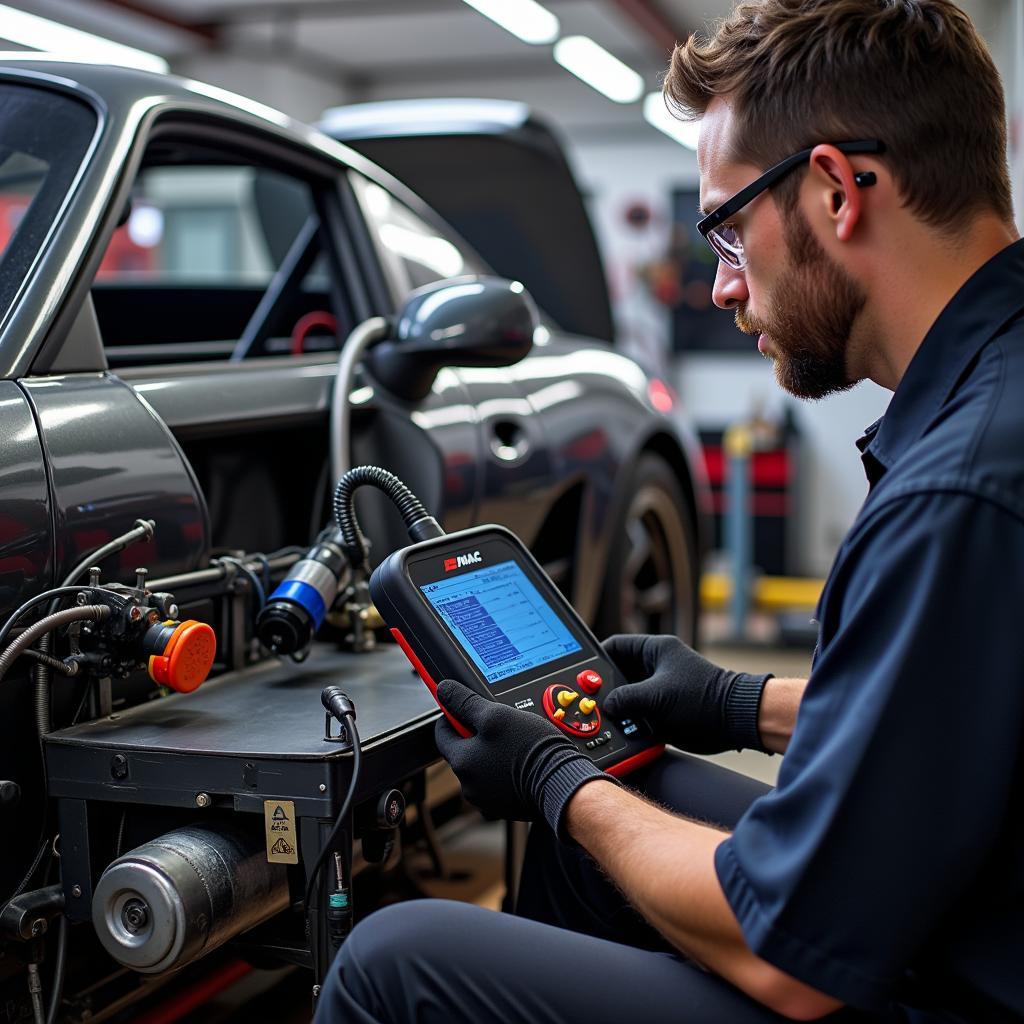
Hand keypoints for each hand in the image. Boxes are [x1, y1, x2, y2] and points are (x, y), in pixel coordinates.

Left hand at [434, 679, 608, 836]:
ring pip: (483, 764)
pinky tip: (522, 758)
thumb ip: (466, 703)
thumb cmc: (531, 749)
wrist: (562, 782)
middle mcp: (470, 785)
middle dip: (478, 734)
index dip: (453, 714)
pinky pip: (499, 779)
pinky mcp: (506, 804)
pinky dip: (506, 768)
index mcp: (462, 763)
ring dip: (493, 751)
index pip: (442, 733)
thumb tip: (445, 690)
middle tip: (500, 723)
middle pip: (464, 749)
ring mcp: (488, 798)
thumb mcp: (496, 715)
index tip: (463, 705)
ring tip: (516, 741)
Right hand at [601, 634, 770, 753]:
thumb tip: (606, 705)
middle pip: (618, 673)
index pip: (617, 646)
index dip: (598, 658)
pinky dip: (628, 721)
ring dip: (616, 707)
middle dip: (605, 687)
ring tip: (601, 716)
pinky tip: (618, 729)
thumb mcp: (659, 695)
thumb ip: (627, 697)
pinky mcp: (662, 710)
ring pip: (626, 696)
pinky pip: (637, 714)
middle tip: (588, 698)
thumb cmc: (704, 697)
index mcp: (655, 651)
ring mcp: (658, 689)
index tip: (582, 672)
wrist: (733, 722)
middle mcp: (655, 668)